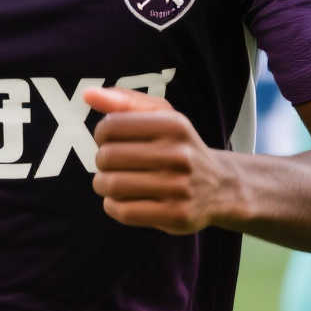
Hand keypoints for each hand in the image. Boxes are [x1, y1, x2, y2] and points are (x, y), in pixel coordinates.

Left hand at [86, 87, 240, 235]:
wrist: (221, 187)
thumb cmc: (180, 147)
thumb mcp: (163, 116)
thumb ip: (125, 101)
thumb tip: (88, 95)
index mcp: (174, 125)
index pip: (110, 126)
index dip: (102, 134)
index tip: (111, 140)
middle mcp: (179, 154)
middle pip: (108, 157)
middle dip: (101, 161)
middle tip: (111, 164)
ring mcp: (179, 187)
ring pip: (113, 185)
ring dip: (103, 184)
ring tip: (112, 182)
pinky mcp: (176, 215)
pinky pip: (124, 211)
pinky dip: (113, 205)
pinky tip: (121, 199)